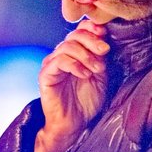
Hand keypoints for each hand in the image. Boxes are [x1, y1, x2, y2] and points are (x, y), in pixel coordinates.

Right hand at [35, 19, 109, 151]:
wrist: (74, 124)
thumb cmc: (86, 101)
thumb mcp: (100, 76)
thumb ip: (100, 58)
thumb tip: (104, 41)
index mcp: (75, 53)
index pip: (80, 30)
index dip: (92, 28)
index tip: (105, 34)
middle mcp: (62, 55)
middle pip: (74, 35)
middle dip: (92, 40)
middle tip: (104, 50)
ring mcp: (52, 63)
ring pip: (67, 46)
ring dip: (86, 55)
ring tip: (97, 69)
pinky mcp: (46, 74)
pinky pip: (59, 61)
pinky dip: (74, 65)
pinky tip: (85, 74)